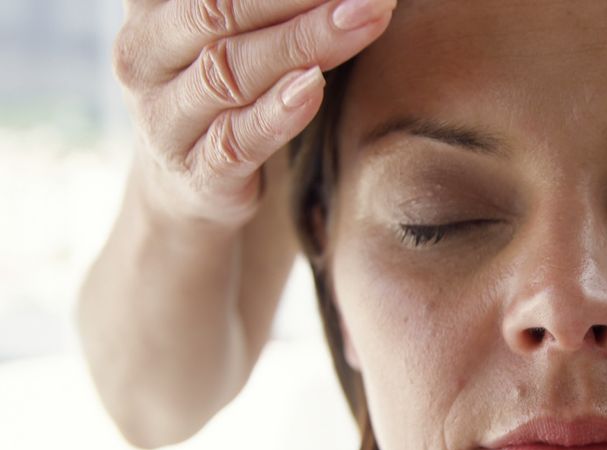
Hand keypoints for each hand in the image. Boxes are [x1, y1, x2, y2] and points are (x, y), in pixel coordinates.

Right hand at [113, 0, 395, 227]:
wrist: (194, 179)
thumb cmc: (231, 80)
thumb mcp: (235, 31)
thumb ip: (267, 7)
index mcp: (151, 6)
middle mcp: (144, 55)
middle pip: (219, 12)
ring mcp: (163, 119)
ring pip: (230, 74)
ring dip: (305, 42)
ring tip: (364, 19)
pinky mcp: (196, 174)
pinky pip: (235, 141)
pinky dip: (276, 114)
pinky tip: (315, 86)